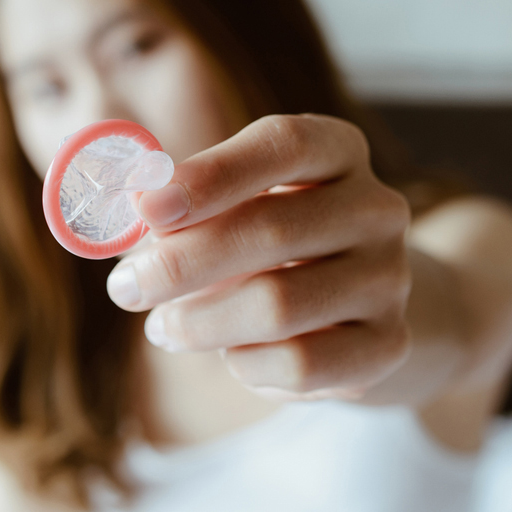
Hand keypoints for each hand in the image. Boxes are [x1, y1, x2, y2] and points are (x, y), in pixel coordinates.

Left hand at [106, 114, 411, 399]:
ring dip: (200, 323)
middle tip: (125, 287)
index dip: (211, 175)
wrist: (355, 305)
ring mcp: (390, 277)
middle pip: (272, 230)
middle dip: (180, 264)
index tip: (144, 207)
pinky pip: (302, 364)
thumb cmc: (272, 244)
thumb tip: (120, 216)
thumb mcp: (234, 205)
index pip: (284, 145)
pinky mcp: (389, 342)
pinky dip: (246, 365)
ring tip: (163, 327)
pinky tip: (231, 355)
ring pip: (279, 306)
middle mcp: (376, 208)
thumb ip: (180, 206)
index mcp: (338, 150)